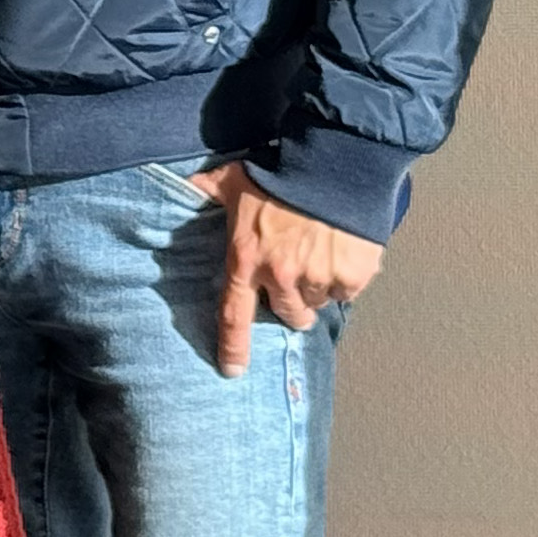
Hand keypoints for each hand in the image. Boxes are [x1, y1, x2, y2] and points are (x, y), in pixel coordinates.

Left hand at [200, 162, 381, 376]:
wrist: (331, 166)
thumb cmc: (279, 174)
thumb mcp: (234, 179)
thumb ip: (210, 189)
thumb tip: (186, 183)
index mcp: (246, 259)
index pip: (233, 314)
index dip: (233, 347)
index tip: (232, 370)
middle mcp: (280, 277)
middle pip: (287, 313)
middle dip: (291, 305)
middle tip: (296, 282)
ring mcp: (318, 279)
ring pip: (318, 303)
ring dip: (318, 288)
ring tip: (319, 257)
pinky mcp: (351, 276)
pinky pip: (347, 291)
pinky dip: (346, 278)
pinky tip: (342, 253)